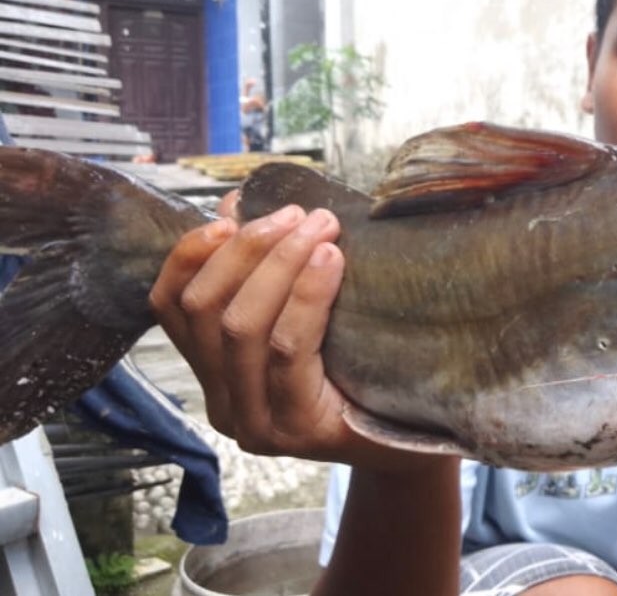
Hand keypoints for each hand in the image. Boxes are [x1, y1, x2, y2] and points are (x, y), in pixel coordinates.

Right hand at [148, 192, 427, 470]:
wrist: (419, 439)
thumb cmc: (364, 372)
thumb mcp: (311, 317)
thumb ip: (270, 273)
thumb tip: (240, 203)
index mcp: (213, 372)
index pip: (170, 306)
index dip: (191, 253)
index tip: (230, 215)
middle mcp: (224, 404)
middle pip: (206, 310)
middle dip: (250, 249)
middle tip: (301, 216)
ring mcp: (256, 424)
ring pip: (241, 328)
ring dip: (280, 264)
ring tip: (321, 228)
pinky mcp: (298, 431)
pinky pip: (287, 350)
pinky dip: (305, 296)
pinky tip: (330, 262)